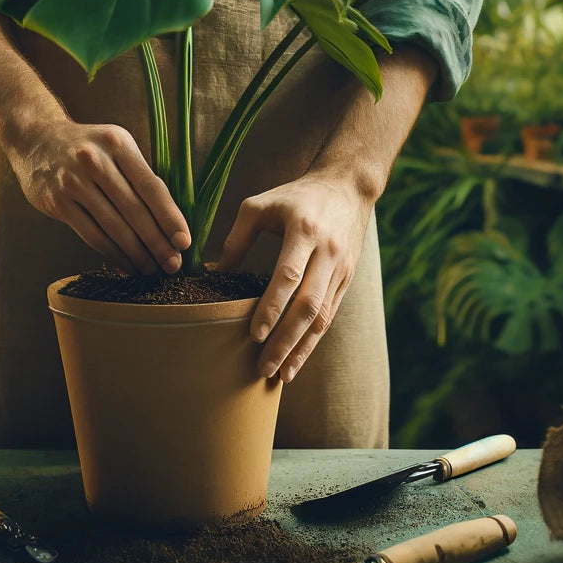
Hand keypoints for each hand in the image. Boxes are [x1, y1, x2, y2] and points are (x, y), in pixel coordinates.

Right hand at [6, 120, 191, 273]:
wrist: (37, 141)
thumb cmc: (89, 149)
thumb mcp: (116, 147)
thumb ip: (140, 176)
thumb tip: (171, 221)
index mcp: (118, 143)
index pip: (151, 186)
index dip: (170, 217)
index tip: (184, 242)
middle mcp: (95, 161)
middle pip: (134, 210)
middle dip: (157, 242)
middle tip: (173, 264)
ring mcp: (73, 182)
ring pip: (113, 227)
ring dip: (137, 254)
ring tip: (152, 270)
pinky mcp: (58, 202)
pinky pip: (92, 235)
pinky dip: (112, 254)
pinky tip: (127, 265)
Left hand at [216, 174, 372, 381]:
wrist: (348, 187)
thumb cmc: (296, 195)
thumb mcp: (260, 205)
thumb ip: (236, 238)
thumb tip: (214, 274)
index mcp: (304, 231)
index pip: (288, 276)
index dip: (272, 307)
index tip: (254, 334)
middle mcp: (327, 253)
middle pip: (308, 305)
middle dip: (286, 341)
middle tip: (263, 367)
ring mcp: (341, 269)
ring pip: (323, 317)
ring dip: (302, 349)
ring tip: (281, 375)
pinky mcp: (347, 280)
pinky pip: (330, 316)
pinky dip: (313, 340)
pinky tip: (297, 359)